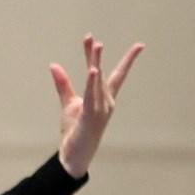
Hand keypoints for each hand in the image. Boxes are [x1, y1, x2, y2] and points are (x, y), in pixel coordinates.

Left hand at [50, 35, 143, 178]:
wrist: (74, 156)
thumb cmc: (75, 131)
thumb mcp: (69, 103)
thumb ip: (63, 84)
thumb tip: (54, 64)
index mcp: (104, 98)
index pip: (114, 74)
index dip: (127, 60)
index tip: (140, 45)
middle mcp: (106, 101)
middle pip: (102, 73)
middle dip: (96, 55)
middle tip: (92, 38)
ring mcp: (101, 108)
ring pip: (98, 81)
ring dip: (96, 63)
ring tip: (96, 45)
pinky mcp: (92, 115)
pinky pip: (92, 95)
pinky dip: (93, 82)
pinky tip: (93, 70)